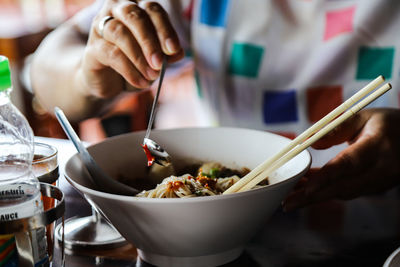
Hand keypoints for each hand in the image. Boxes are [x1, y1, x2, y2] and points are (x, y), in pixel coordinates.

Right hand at [80, 0, 183, 97]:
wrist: (109, 81)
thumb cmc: (135, 63)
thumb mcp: (155, 59)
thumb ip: (166, 53)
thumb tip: (177, 52)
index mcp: (136, 7)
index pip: (152, 9)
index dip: (164, 28)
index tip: (173, 49)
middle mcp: (116, 10)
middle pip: (134, 15)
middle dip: (149, 40)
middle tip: (159, 62)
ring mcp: (100, 27)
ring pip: (120, 33)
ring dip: (139, 57)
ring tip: (152, 76)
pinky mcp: (92, 48)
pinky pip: (111, 54)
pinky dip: (129, 70)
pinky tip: (140, 82)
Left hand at [283, 108, 399, 210]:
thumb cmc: (386, 123)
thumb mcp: (362, 116)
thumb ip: (335, 128)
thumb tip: (308, 142)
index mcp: (378, 146)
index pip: (349, 164)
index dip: (327, 177)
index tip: (308, 188)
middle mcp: (382, 169)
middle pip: (343, 187)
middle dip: (312, 197)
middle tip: (287, 203)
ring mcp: (380, 182)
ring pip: (343, 192)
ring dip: (315, 196)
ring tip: (289, 197)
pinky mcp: (375, 188)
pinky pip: (346, 191)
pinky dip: (325, 191)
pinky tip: (304, 189)